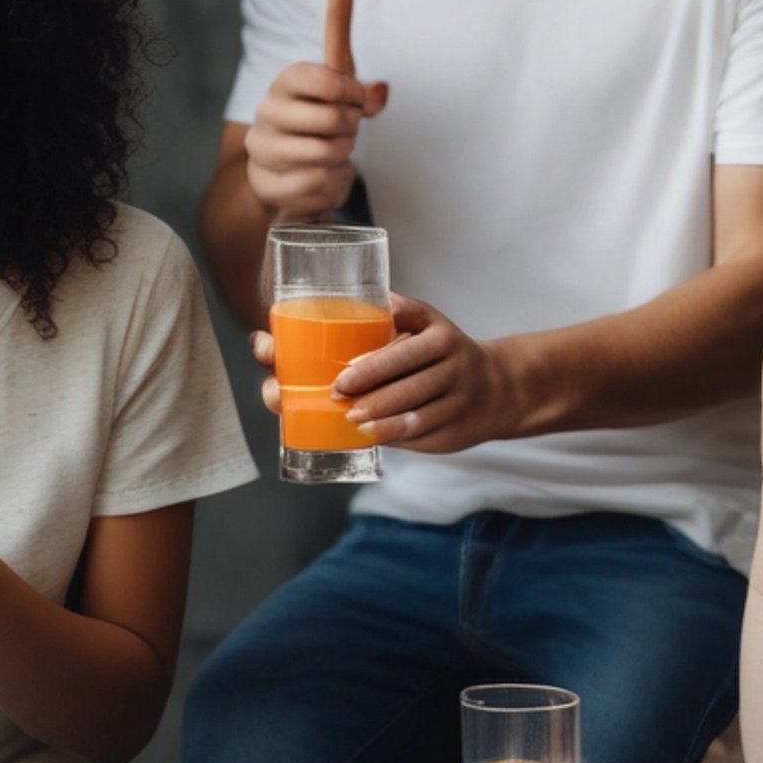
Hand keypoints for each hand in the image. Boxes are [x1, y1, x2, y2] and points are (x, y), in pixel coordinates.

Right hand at [244, 0, 388, 215]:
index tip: (359, 101)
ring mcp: (262, 148)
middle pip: (333, 119)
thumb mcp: (343, 92)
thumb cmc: (319, 122)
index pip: (327, 77)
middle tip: (347, 133)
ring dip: (343, 158)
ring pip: (325, 154)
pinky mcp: (263, 182)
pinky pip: (313, 184)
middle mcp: (268, 110)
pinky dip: (331, 184)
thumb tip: (353, 21)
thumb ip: (358, 74)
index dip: (353, 93)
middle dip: (351, 130)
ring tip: (336, 154)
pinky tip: (326, 177)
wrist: (282, 171)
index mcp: (287, 79)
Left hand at [251, 292, 515, 451]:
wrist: (494, 388)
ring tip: (352, 420)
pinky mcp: (458, 425)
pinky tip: (372, 436)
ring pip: (416, 409)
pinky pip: (425, 431)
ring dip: (382, 417)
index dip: (375, 362)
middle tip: (338, 395)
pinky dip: (397, 435)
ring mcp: (458, 395)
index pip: (405, 346)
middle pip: (409, 379)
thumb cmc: (433, 356)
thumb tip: (268, 341)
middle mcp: (452, 362)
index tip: (343, 373)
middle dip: (372, 389)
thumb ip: (369, 326)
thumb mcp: (413, 329)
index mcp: (436, 335)